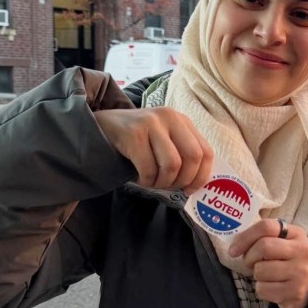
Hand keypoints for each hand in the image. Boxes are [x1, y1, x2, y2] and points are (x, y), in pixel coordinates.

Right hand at [95, 106, 212, 192]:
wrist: (100, 126)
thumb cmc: (136, 140)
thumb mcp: (163, 140)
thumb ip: (180, 154)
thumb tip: (195, 185)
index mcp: (182, 120)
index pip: (206, 151)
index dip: (202, 176)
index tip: (190, 189)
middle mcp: (170, 117)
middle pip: (193, 157)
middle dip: (183, 180)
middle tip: (170, 187)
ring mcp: (151, 123)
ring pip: (172, 165)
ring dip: (162, 182)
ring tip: (152, 182)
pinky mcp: (133, 133)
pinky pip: (149, 168)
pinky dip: (146, 181)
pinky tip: (140, 178)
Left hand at [229, 219, 307, 307]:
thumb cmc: (286, 261)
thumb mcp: (281, 243)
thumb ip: (262, 238)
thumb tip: (235, 246)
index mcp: (296, 234)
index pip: (267, 227)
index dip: (245, 237)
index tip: (233, 250)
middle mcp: (302, 252)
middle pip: (263, 247)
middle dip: (249, 257)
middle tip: (251, 263)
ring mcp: (300, 273)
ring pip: (260, 270)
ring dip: (256, 275)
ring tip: (266, 275)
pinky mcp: (295, 293)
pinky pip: (263, 289)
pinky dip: (261, 289)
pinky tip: (272, 287)